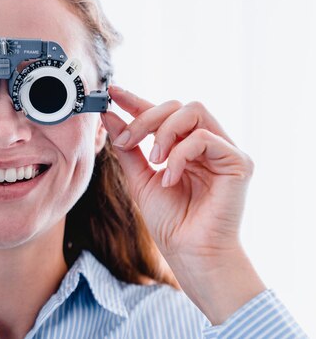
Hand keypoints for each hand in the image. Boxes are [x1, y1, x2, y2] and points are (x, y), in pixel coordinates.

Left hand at [100, 85, 253, 262]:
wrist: (190, 253)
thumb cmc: (170, 221)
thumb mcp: (139, 179)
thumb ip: (127, 147)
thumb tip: (109, 116)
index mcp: (183, 146)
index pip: (162, 114)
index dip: (137, 101)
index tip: (112, 92)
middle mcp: (205, 143)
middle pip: (177, 106)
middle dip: (145, 119)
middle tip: (126, 141)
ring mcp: (223, 150)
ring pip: (193, 111)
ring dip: (164, 132)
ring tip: (154, 160)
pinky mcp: (238, 162)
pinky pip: (204, 138)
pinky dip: (180, 154)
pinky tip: (170, 177)